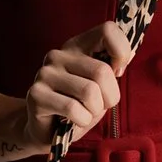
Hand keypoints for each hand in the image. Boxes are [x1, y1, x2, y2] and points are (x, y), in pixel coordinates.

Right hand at [11, 20, 133, 153]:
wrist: (46, 130)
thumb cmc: (79, 106)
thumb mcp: (100, 85)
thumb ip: (112, 68)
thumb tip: (125, 58)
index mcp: (76, 46)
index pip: (108, 30)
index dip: (122, 52)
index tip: (117, 72)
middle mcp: (58, 55)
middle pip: (102, 71)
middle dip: (110, 96)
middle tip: (100, 104)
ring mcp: (45, 74)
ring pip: (89, 92)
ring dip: (94, 110)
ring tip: (85, 113)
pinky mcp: (36, 95)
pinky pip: (73, 109)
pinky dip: (82, 120)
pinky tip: (73, 121)